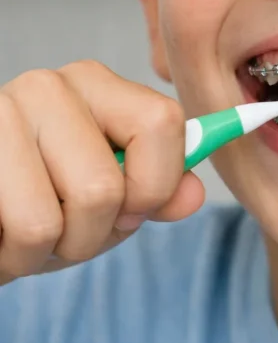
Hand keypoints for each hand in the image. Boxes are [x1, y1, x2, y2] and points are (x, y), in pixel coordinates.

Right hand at [0, 61, 204, 284]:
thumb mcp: (108, 199)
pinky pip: (14, 233)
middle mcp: (46, 86)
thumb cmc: (40, 199)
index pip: (163, 122)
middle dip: (88, 238)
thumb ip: (155, 192)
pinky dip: (9, 257)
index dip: (155, 185)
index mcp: (95, 84)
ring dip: (39, 253)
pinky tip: (1, 234)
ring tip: (23, 234)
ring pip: (47, 222)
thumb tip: (193, 194)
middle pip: (104, 190)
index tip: (130, 208)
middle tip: (62, 230)